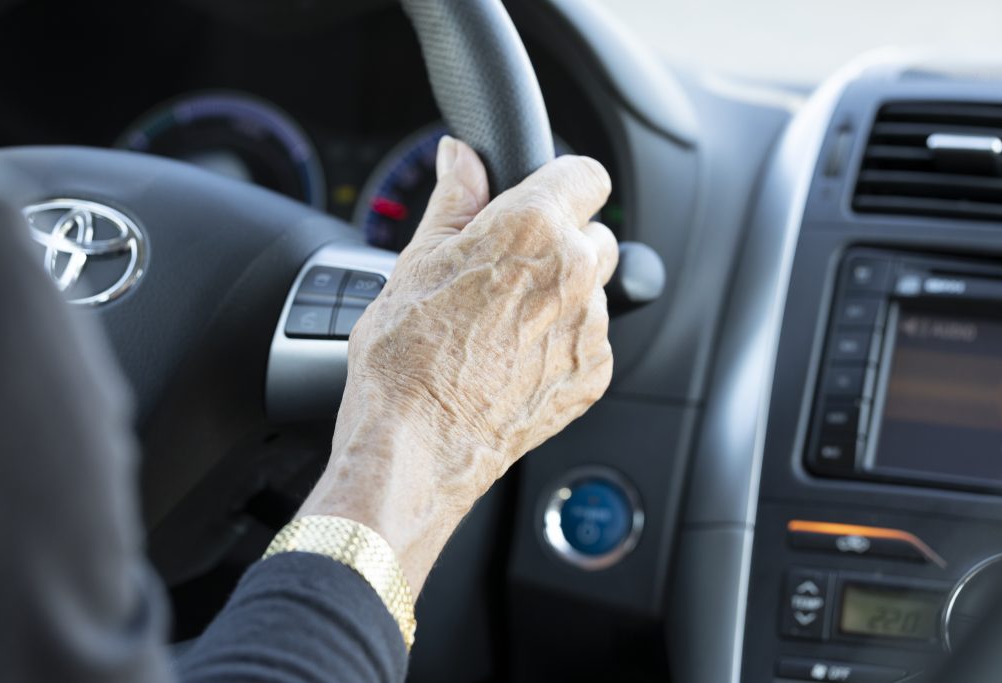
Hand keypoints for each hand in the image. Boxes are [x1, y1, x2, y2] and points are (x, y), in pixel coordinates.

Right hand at [298, 137, 617, 593]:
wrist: (415, 445)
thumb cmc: (406, 356)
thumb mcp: (417, 261)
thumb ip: (453, 199)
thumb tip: (460, 156)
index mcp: (531, 229)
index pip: (587, 174)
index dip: (562, 182)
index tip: (543, 197)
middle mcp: (573, 273)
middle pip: (596, 233)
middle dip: (562, 241)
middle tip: (510, 270)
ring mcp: (589, 329)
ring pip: (595, 289)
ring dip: (563, 294)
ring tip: (505, 323)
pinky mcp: (593, 375)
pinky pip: (591, 340)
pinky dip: (564, 342)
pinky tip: (515, 359)